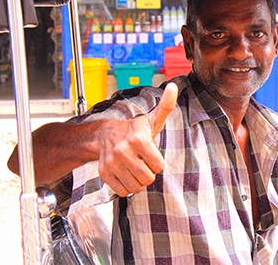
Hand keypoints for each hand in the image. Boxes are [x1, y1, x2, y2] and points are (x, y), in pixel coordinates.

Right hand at [98, 82, 177, 196]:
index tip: (150, 153)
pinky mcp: (104, 173)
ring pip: (135, 187)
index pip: (159, 166)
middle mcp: (123, 151)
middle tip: (142, 162)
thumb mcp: (152, 119)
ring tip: (134, 167)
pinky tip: (125, 174)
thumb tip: (174, 87)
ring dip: (137, 181)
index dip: (157, 162)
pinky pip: (122, 191)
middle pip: (147, 179)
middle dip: (148, 173)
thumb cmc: (135, 129)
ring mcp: (112, 163)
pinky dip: (126, 186)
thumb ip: (166, 106)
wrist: (105, 135)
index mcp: (139, 139)